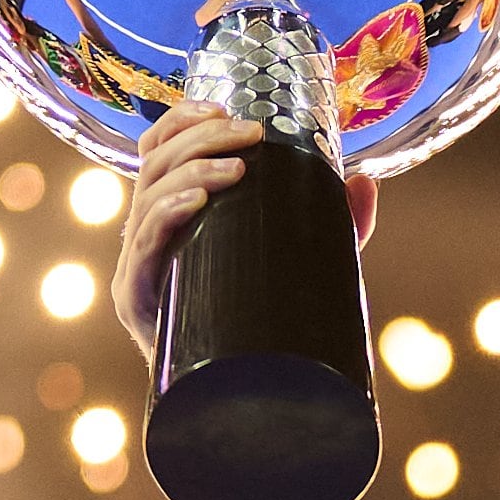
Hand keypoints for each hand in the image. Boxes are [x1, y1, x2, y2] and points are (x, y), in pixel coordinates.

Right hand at [110, 104, 379, 366]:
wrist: (229, 393)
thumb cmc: (255, 317)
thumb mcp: (293, 261)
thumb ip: (330, 224)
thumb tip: (365, 180)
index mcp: (168, 212)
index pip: (158, 148)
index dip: (181, 119)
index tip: (222, 106)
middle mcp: (145, 232)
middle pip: (156, 162)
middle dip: (201, 138)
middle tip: (251, 135)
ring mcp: (135, 265)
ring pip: (148, 195)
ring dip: (191, 171)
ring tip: (237, 169)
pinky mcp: (133, 299)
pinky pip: (142, 247)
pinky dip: (166, 216)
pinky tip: (194, 204)